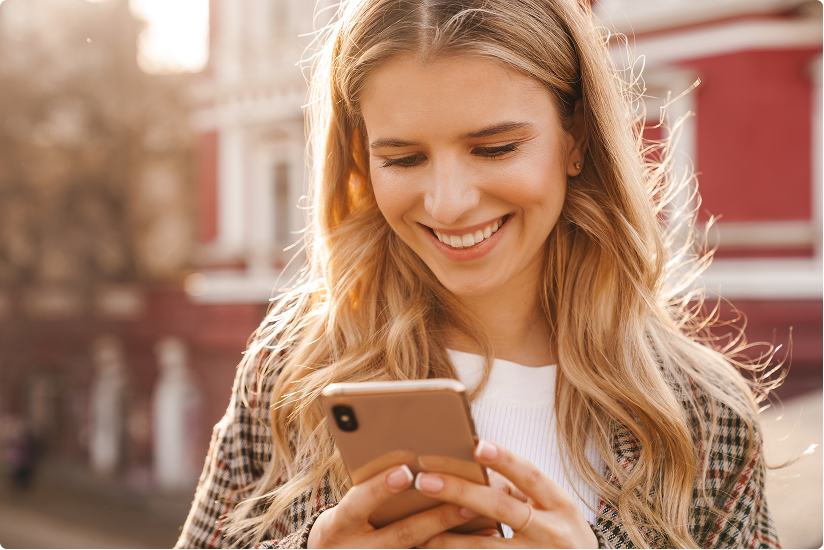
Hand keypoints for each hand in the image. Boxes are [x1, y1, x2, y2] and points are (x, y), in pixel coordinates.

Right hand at [307, 464, 481, 547]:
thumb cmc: (342, 524)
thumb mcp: (343, 507)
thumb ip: (365, 487)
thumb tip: (407, 455)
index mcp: (339, 525)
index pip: (357, 504)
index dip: (380, 489)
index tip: (406, 472)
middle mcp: (358, 549)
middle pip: (402, 534)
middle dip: (436, 518)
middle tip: (465, 501)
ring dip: (454, 534)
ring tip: (479, 516)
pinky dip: (455, 546)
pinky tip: (482, 536)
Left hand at [416, 440, 598, 547]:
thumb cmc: (561, 533)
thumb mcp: (552, 509)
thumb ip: (519, 490)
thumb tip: (471, 467)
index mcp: (560, 503)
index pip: (529, 475)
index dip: (504, 459)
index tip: (475, 444)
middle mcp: (552, 531)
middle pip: (501, 508)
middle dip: (460, 493)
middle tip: (424, 480)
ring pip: (487, 548)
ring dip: (450, 539)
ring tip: (418, 530)